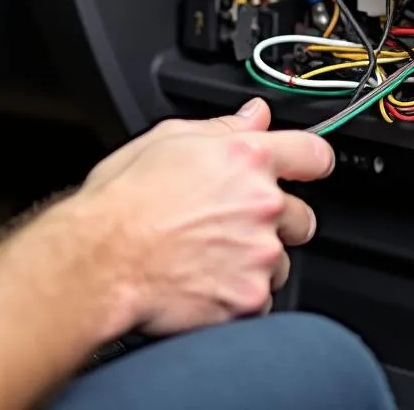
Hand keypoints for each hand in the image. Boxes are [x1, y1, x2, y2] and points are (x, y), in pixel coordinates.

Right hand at [77, 99, 333, 336]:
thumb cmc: (123, 201)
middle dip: (277, 220)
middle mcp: (261, 204)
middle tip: (234, 224)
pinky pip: (260, 297)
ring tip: (209, 256)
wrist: (100, 261)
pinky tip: (204, 281)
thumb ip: (222, 127)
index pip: (313, 153)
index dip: (311, 161)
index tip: (307, 168)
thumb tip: (254, 115)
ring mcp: (259, 254)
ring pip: (280, 260)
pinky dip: (239, 294)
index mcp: (245, 158)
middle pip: (303, 215)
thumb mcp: (166, 139)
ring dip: (257, 260)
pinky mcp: (249, 298)